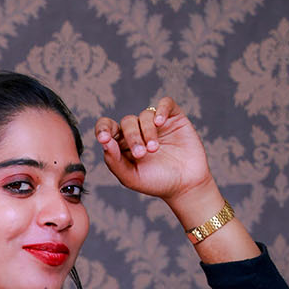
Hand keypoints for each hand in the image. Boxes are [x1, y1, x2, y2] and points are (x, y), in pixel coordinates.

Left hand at [94, 96, 211, 204]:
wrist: (185, 185)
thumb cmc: (156, 183)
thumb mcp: (131, 178)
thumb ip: (114, 162)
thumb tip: (104, 142)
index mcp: (123, 144)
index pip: (107, 127)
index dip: (103, 128)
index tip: (104, 138)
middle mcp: (138, 131)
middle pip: (127, 122)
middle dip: (132, 137)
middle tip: (141, 154)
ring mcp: (156, 123)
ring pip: (145, 115)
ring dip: (147, 131)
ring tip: (154, 149)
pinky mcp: (174, 117)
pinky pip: (165, 103)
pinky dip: (161, 110)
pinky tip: (160, 122)